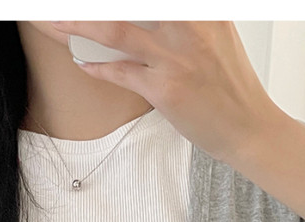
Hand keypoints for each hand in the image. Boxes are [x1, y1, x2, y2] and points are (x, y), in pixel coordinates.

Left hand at [49, 21, 282, 165]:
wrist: (249, 128)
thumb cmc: (230, 86)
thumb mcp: (217, 35)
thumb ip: (188, 17)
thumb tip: (151, 13)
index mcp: (204, 10)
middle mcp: (189, 26)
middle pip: (128, 5)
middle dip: (92, 6)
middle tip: (64, 5)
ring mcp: (175, 58)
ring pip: (115, 32)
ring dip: (79, 25)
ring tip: (55, 19)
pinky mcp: (164, 89)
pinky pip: (120, 72)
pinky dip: (97, 67)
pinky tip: (82, 62)